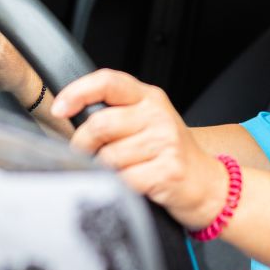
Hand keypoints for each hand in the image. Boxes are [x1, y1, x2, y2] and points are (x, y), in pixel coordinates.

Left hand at [52, 69, 227, 228]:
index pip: (108, 81)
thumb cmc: (170, 154)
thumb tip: (70, 118)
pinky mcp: (167, 170)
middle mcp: (158, 115)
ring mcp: (165, 142)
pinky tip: (131, 186)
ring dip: (104, 171)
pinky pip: (124, 180)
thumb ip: (116, 114)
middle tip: (86, 155)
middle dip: (82, 145)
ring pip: (108, 157)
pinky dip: (119, 188)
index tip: (60, 109)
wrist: (209, 185)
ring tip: (120, 173)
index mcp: (149, 98)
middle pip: (100, 124)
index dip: (78, 92)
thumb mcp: (148, 122)